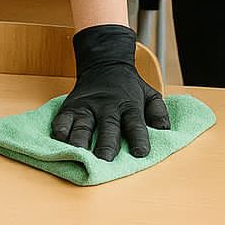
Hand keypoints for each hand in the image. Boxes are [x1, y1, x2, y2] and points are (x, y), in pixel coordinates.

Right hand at [50, 25, 169, 159]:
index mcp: (130, 106)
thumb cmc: (130, 87)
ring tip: (79, 154)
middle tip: (104, 160)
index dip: (139, 138)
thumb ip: (159, 113)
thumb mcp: (150, 95)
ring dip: (80, 140)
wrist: (104, 63)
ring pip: (83, 124)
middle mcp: (108, 106)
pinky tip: (60, 138)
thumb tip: (164, 130)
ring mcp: (88, 105)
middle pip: (108, 127)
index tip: (141, 153)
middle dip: (106, 144)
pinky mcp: (71, 105)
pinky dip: (61, 128)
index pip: (136, 124)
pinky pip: (63, 118)